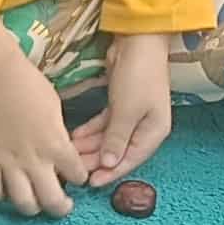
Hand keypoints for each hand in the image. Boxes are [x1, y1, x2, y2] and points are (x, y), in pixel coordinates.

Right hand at [0, 43, 84, 217]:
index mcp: (57, 145)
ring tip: (35, 204)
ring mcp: (8, 162)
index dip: (80, 178)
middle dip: (60, 208)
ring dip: (32, 208)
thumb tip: (59, 152)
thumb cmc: (30, 85)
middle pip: (52, 200)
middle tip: (62, 204)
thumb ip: (59, 136)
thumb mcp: (56, 110)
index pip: (77, 176)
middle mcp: (34, 159)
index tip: (77, 176)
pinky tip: (5, 191)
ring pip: (22, 202)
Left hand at [69, 33, 172, 187]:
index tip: (90, 183)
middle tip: (73, 169)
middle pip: (117, 151)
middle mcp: (145, 127)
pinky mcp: (120, 103)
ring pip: (108, 138)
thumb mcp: (127, 111)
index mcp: (154, 132)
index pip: (130, 160)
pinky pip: (104, 124)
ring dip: (90, 146)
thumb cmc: (138, 77)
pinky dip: (91, 130)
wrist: (138, 41)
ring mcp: (132, 115)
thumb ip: (116, 139)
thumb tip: (108, 164)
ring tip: (69, 153)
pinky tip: (75, 137)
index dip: (110, 173)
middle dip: (95, 160)